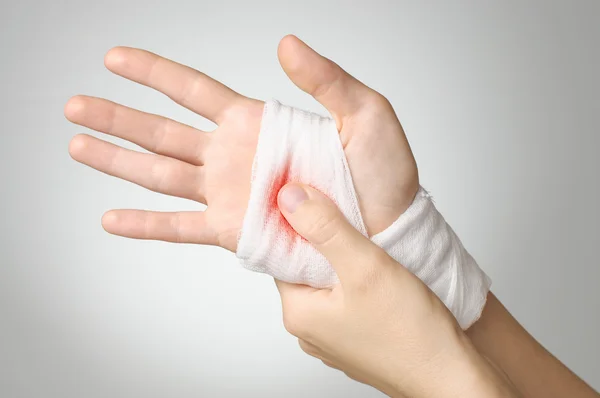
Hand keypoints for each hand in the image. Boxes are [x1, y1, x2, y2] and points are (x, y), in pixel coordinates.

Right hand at [65, 35, 417, 250]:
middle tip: (74, 104)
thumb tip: (286, 43)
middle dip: (116, 116)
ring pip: (158, 173)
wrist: (387, 228)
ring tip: (78, 146)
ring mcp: (228, 193)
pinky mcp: (233, 230)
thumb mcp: (363, 113)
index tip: (116, 58)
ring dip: (116, 161)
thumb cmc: (383, 172)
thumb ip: (324, 79)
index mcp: (257, 122)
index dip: (153, 72)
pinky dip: (145, 225)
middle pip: (161, 129)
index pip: (193, 90)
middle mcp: (233, 155)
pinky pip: (180, 227)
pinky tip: (112, 219)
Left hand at [274, 183, 518, 397]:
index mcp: (299, 314)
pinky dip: (357, 282)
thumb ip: (325, 228)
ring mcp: (333, 339)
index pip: (283, 256)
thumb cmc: (411, 332)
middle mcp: (309, 331)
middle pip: (305, 269)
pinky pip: (347, 300)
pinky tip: (378, 273)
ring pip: (329, 284)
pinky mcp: (356, 340)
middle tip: (349, 218)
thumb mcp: (365, 266)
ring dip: (344, 261)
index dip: (300, 225)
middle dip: (325, 242)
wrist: (450, 377)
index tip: (318, 201)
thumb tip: (289, 197)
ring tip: (367, 244)